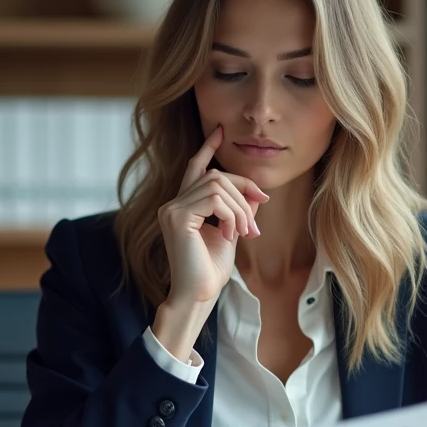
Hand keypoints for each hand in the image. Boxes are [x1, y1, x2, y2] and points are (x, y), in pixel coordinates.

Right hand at [157, 124, 268, 305]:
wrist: (198, 295)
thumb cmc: (211, 270)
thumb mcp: (231, 233)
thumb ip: (238, 210)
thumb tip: (255, 192)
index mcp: (182, 206)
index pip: (195, 168)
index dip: (207, 148)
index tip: (219, 131)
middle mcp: (172, 204)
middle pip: (216, 175)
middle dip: (243, 192)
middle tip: (255, 226)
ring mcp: (171, 209)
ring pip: (218, 185)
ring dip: (240, 209)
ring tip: (245, 234)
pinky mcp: (177, 217)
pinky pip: (215, 200)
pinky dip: (231, 216)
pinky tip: (232, 235)